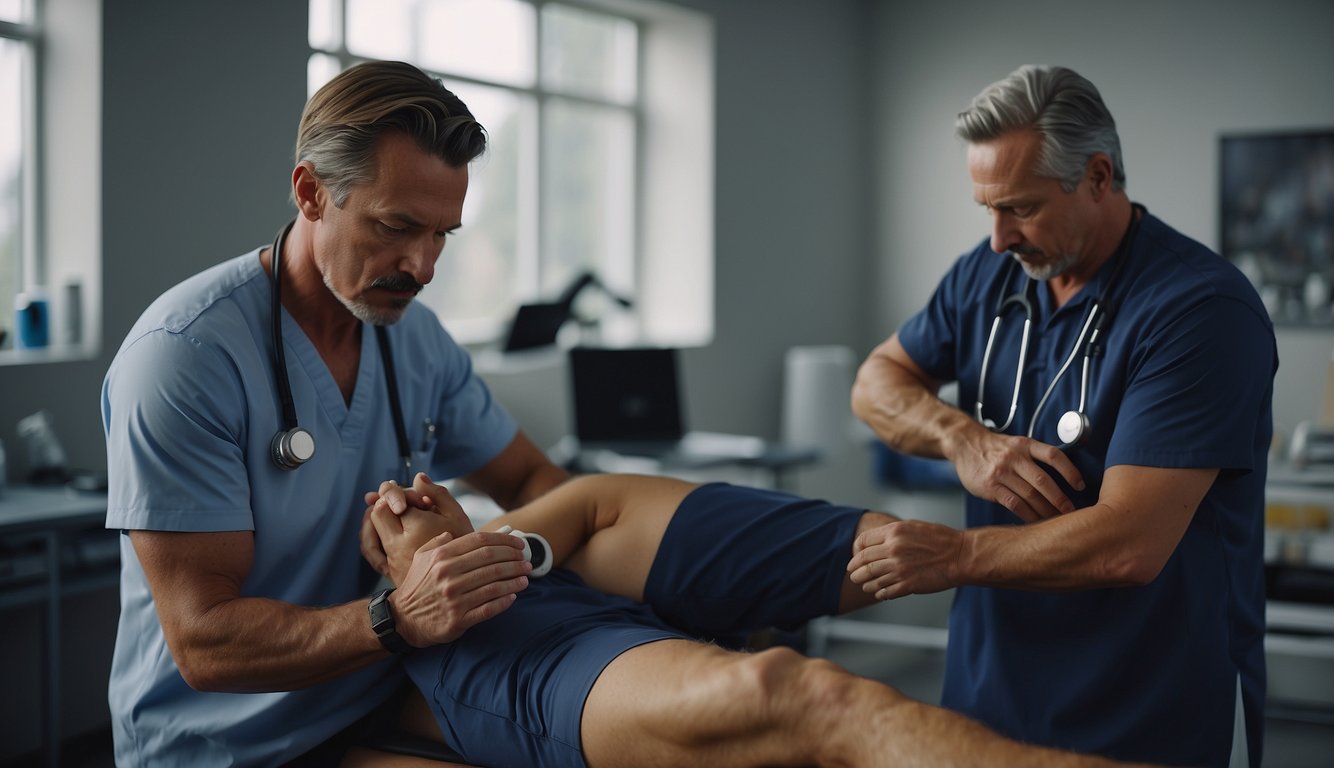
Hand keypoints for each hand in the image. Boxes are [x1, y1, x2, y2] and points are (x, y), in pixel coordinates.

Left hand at [360, 473, 471, 576]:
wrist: (460, 584)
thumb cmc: (463, 547)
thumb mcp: (457, 516)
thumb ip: (437, 494)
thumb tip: (418, 478)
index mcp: (416, 527)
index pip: (394, 498)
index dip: (405, 493)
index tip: (419, 499)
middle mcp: (398, 543)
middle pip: (377, 510)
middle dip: (388, 500)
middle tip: (404, 502)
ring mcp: (390, 558)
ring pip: (370, 527)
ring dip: (378, 514)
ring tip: (393, 511)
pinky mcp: (388, 569)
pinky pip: (369, 547)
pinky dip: (371, 533)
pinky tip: (380, 528)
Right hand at [368, 493, 530, 646]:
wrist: (402, 619)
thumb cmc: (416, 586)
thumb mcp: (420, 558)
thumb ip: (438, 543)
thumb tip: (454, 532)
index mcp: (441, 557)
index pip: (481, 542)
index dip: (505, 541)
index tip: (519, 543)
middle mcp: (448, 575)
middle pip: (491, 561)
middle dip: (514, 558)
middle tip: (527, 560)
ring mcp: (454, 598)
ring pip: (494, 584)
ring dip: (514, 579)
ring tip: (525, 577)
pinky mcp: (458, 619)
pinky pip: (488, 608)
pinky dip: (504, 601)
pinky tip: (514, 596)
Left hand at [847, 520, 964, 599]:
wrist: (961, 556)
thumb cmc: (941, 539)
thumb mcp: (913, 526)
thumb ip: (893, 533)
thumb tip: (877, 541)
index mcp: (894, 532)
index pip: (863, 541)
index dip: (856, 550)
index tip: (855, 555)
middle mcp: (893, 549)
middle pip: (863, 561)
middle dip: (855, 569)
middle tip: (852, 573)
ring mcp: (899, 568)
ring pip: (871, 578)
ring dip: (865, 583)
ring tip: (863, 585)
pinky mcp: (907, 584)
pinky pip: (885, 591)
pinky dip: (879, 592)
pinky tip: (878, 593)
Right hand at [949, 430, 1083, 520]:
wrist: (965, 444)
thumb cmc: (995, 448)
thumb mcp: (1017, 444)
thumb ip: (1035, 457)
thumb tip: (1061, 478)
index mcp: (1025, 444)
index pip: (1053, 455)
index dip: (1070, 471)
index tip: (1080, 485)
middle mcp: (1014, 457)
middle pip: (1043, 480)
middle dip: (1060, 498)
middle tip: (1071, 511)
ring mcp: (1001, 472)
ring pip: (1030, 494)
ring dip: (1046, 509)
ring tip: (1057, 519)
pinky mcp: (990, 486)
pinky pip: (1014, 504)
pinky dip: (1028, 514)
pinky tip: (1036, 520)